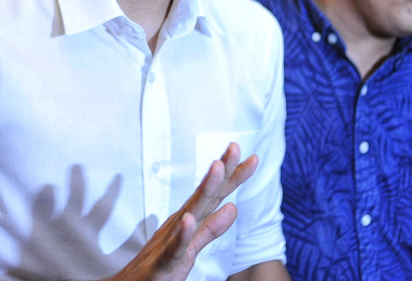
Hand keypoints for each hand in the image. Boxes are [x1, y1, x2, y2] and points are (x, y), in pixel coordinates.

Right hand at [107, 142, 257, 280]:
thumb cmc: (160, 265)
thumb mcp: (191, 246)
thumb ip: (211, 228)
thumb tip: (233, 207)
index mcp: (189, 220)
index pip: (215, 194)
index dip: (233, 176)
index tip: (251, 157)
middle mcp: (180, 224)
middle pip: (206, 195)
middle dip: (222, 171)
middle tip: (235, 146)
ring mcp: (170, 242)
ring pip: (191, 213)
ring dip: (205, 189)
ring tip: (218, 168)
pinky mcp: (163, 263)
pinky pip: (174, 248)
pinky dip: (182, 234)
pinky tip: (189, 220)